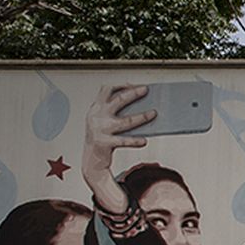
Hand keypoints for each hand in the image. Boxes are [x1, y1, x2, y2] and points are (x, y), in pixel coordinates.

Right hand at [84, 85, 152, 210]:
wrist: (90, 160)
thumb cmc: (102, 138)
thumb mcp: (105, 121)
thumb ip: (117, 112)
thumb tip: (142, 104)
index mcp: (96, 109)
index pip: (106, 90)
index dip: (121, 85)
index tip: (134, 85)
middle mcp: (96, 116)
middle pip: (117, 100)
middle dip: (133, 94)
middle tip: (146, 90)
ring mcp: (99, 129)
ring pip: (124, 121)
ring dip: (141, 117)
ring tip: (153, 113)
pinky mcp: (103, 142)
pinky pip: (123, 140)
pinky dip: (135, 140)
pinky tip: (144, 140)